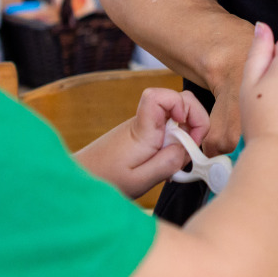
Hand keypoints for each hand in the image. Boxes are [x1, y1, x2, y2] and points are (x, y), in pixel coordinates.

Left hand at [89, 87, 209, 198]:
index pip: (160, 95)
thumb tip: (188, 148)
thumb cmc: (105, 180)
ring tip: (179, 161)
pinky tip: (170, 163)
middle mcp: (145, 121)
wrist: (82, 178)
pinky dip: (177, 142)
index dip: (180, 105)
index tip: (188, 131)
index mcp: (142, 129)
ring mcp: (145, 126)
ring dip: (187, 135)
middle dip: (195, 121)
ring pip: (177, 116)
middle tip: (192, 149)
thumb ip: (166, 164)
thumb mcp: (139, 181)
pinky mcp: (145, 134)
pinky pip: (169, 128)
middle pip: (178, 100)